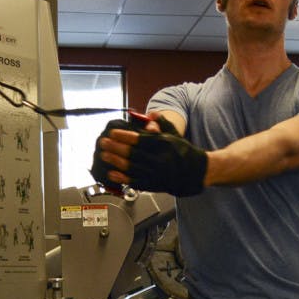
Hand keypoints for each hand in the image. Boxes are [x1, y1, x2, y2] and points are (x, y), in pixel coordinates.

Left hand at [91, 117, 206, 196]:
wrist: (195, 172)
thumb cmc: (182, 150)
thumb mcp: (174, 134)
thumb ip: (161, 123)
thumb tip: (151, 113)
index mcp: (163, 145)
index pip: (140, 140)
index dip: (124, 136)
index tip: (112, 133)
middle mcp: (160, 160)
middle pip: (133, 154)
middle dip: (115, 148)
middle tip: (103, 142)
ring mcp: (156, 174)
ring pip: (132, 167)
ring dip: (116, 161)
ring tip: (104, 155)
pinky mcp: (154, 184)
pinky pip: (135, 181)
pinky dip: (122, 177)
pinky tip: (112, 173)